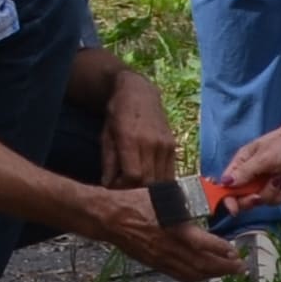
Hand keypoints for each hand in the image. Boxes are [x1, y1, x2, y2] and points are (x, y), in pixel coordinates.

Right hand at [86, 187, 248, 281]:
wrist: (109, 218)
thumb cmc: (135, 201)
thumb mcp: (162, 196)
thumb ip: (183, 203)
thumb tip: (201, 201)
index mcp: (175, 229)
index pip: (205, 244)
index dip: (223, 250)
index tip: (236, 251)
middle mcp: (171, 249)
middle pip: (203, 264)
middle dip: (225, 267)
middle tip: (240, 267)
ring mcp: (162, 259)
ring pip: (193, 273)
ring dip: (212, 274)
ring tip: (226, 272)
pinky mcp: (155, 264)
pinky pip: (180, 275)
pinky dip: (196, 277)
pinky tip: (203, 274)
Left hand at [96, 63, 175, 186]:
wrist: (140, 93)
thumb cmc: (118, 113)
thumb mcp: (106, 135)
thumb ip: (108, 162)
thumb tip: (108, 185)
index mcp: (131, 139)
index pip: (133, 176)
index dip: (122, 186)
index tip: (114, 183)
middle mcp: (152, 143)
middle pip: (148, 181)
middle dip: (134, 188)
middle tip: (123, 183)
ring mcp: (166, 144)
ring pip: (161, 180)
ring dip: (147, 186)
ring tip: (135, 180)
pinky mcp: (173, 146)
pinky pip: (170, 172)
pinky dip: (159, 180)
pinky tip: (148, 176)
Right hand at [219, 108, 280, 208]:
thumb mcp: (264, 158)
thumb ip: (245, 172)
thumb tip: (225, 183)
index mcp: (241, 163)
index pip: (227, 185)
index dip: (227, 198)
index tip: (234, 209)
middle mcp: (249, 174)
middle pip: (241, 197)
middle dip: (251, 199)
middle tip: (259, 195)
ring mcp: (263, 181)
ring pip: (259, 200)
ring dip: (269, 195)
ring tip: (277, 181)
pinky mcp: (276, 186)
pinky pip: (272, 199)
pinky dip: (278, 195)